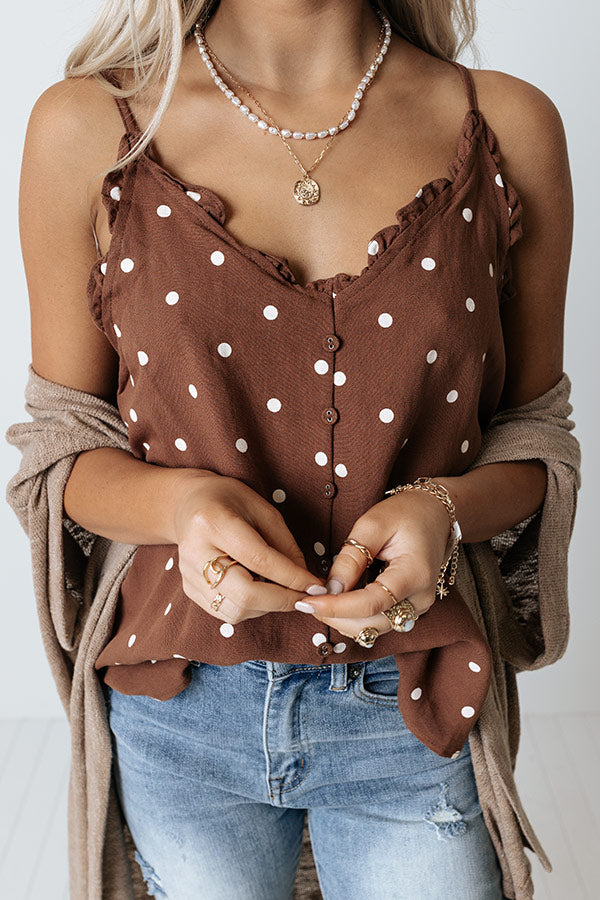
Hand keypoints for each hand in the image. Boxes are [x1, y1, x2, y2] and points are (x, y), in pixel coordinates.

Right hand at [172, 470, 326, 623]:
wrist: (187, 504)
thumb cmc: (229, 500)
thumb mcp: (263, 509)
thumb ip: (285, 545)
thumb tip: (304, 580)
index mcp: (213, 522)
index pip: (259, 559)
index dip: (291, 577)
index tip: (316, 585)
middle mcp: (195, 552)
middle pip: (244, 594)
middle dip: (282, 600)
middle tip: (305, 596)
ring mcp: (188, 575)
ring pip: (236, 611)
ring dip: (267, 606)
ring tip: (280, 589)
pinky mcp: (189, 590)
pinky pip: (226, 612)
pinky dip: (251, 608)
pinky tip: (260, 590)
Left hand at [294, 489, 452, 639]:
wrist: (434, 514)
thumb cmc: (405, 513)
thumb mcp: (372, 525)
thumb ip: (351, 558)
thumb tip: (330, 590)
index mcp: (415, 573)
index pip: (371, 603)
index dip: (336, 607)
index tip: (307, 602)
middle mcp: (421, 598)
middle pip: (372, 624)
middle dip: (335, 618)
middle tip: (306, 602)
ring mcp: (418, 607)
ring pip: (374, 628)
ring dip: (343, 620)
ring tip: (319, 600)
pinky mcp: (410, 608)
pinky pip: (379, 621)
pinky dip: (355, 616)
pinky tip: (338, 601)